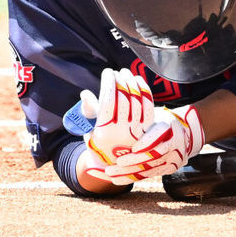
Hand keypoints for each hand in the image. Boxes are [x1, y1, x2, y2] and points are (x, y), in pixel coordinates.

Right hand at [79, 68, 153, 183]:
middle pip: (124, 98)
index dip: (109, 84)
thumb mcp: (89, 131)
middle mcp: (123, 131)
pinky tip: (138, 80)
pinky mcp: (148, 128)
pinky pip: (149, 105)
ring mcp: (137, 129)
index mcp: (105, 131)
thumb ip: (89, 112)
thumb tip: (86, 93)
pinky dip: (145, 91)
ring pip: (138, 100)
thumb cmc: (99, 144)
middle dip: (120, 81)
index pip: (108, 101)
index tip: (107, 72)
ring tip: (126, 73)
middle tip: (116, 72)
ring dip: (132, 83)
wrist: (115, 164)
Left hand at [102, 105, 204, 182]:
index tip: (134, 147)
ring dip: (130, 172)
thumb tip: (87, 97)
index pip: (160, 132)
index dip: (148, 141)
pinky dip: (134, 177)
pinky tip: (118, 179)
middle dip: (134, 161)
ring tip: (111, 174)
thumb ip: (117, 109)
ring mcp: (174, 155)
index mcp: (166, 124)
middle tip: (114, 164)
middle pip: (154, 154)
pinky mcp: (171, 166)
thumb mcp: (143, 112)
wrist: (180, 132)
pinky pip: (151, 174)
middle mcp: (173, 140)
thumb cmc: (152, 120)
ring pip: (151, 167)